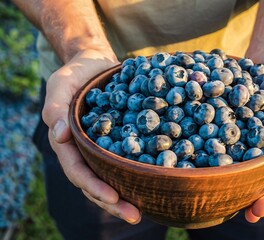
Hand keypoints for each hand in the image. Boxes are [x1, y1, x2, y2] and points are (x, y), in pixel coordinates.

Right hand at [42, 48, 141, 223]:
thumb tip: (59, 135)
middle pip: (98, 182)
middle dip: (114, 201)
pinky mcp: (124, 139)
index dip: (94, 186)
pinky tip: (160, 181)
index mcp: (69, 143)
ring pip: (115, 176)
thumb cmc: (76, 73)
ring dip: (130, 193)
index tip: (113, 196)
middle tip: (136, 215)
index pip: (78, 171)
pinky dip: (142, 171)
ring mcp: (106, 146)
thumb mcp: (61, 84)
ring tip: (149, 207)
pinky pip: (132, 158)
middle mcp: (88, 150)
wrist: (97, 62)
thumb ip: (56, 107)